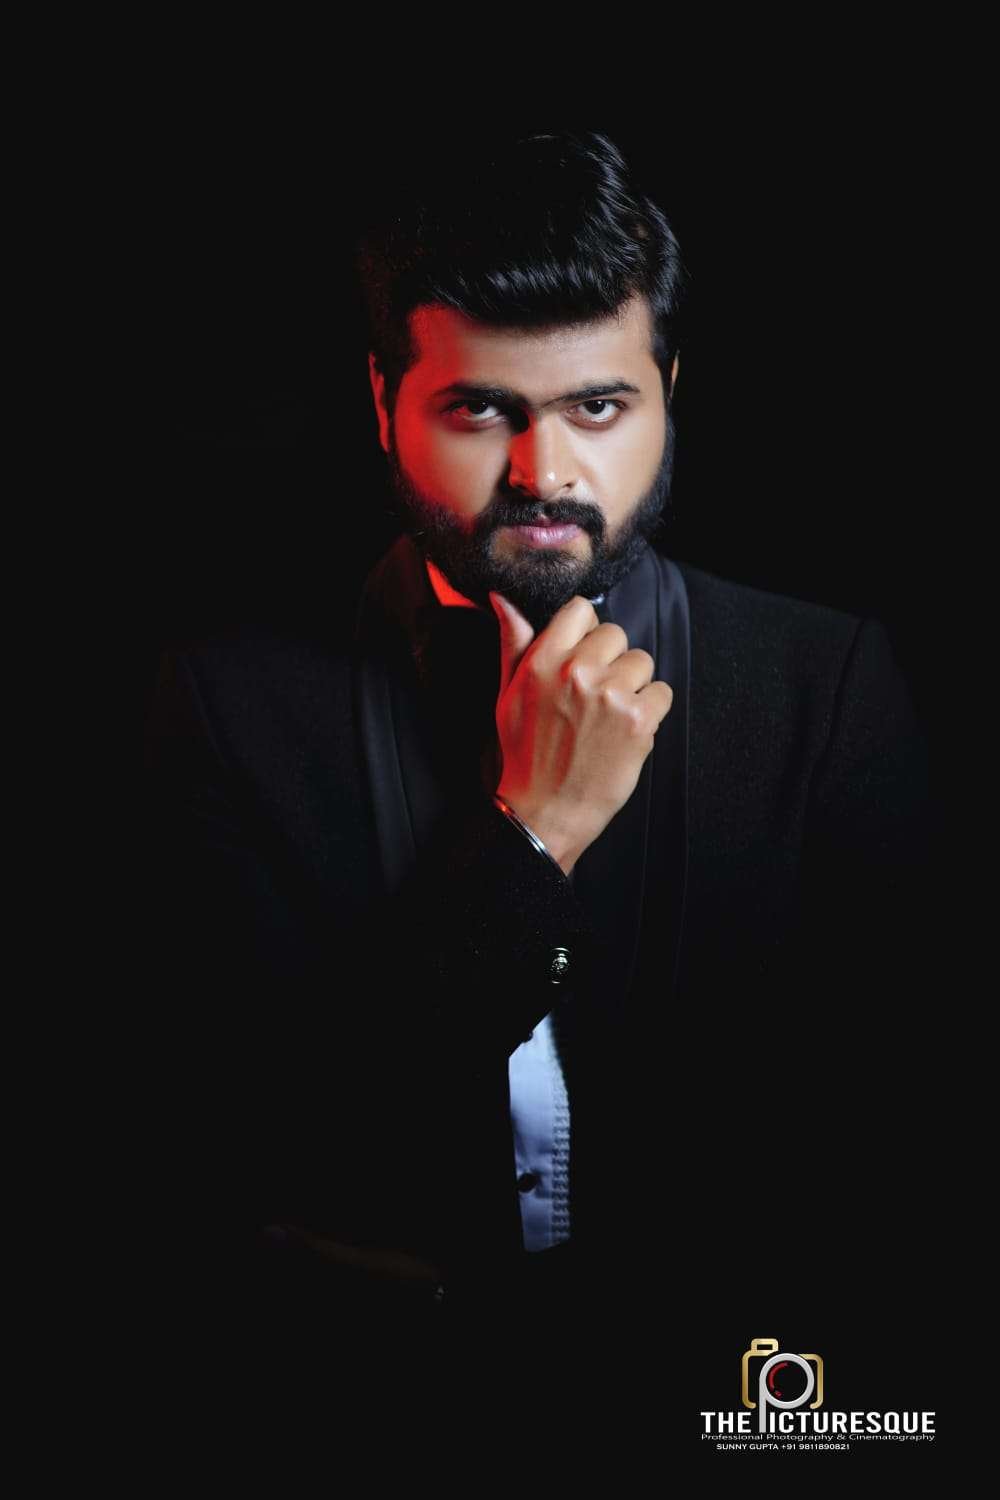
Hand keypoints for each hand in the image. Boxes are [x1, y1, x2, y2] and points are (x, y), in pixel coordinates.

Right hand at [488, 591, 672, 875]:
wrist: (546, 812)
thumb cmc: (525, 754)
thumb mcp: (508, 694)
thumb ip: (513, 643)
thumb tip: (503, 598)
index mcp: (543, 661)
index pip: (581, 610)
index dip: (586, 630)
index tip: (582, 653)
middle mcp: (578, 672)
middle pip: (616, 634)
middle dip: (610, 660)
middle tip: (593, 695)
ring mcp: (611, 695)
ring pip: (642, 662)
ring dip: (632, 684)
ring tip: (609, 715)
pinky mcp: (638, 721)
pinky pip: (661, 693)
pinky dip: (650, 710)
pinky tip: (625, 730)